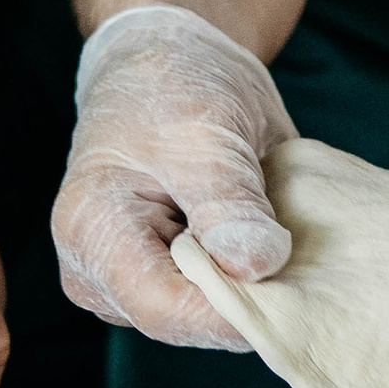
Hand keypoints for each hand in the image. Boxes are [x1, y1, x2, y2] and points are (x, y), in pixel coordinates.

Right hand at [53, 3, 293, 349]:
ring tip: (276, 225)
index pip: (165, 309)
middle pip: (187, 322)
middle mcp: (100, 273)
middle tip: (297, 241)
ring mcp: (132, 285)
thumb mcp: (206, 131)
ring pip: (211, 318)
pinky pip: (221, 303)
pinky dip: (255, 277)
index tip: (291, 275)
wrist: (172, 65)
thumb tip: (256, 266)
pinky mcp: (166, 284)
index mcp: (91, 232)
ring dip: (255, 284)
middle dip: (248, 295)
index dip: (232, 307)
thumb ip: (228, 203)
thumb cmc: (176, 85)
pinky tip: (267, 235)